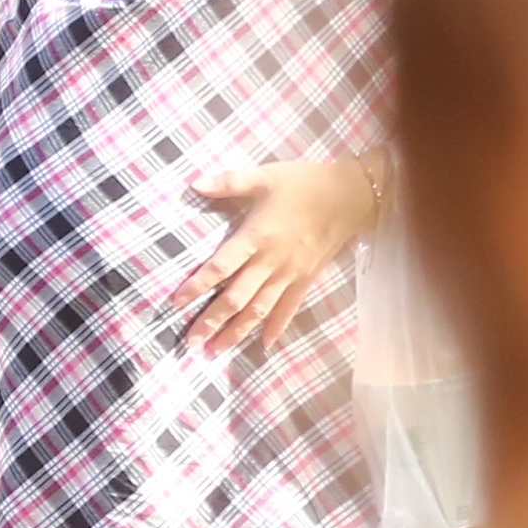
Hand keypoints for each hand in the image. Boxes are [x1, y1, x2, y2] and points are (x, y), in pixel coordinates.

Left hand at [179, 162, 379, 356]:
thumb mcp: (266, 176)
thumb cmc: (306, 183)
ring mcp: (290, 274)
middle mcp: (271, 262)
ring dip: (236, 332)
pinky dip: (277, 327)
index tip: (175, 303)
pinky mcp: (307, 279)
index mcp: (257, 236)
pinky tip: (264, 345)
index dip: (197, 286)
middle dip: (211, 321)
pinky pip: (289, 308)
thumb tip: (194, 184)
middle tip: (189, 343)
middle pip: (236, 298)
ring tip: (215, 351)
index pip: (220, 266)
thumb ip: (230, 181)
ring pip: (259, 310)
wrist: (353, 194)